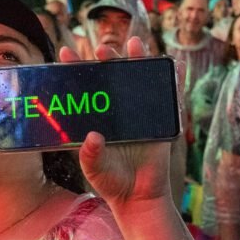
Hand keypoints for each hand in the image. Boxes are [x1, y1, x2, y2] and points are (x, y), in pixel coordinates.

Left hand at [59, 37, 174, 207]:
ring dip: (138, 60)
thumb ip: (90, 155)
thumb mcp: (94, 170)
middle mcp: (116, 110)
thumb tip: (93, 137)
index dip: (74, 69)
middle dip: (106, 60)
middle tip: (100, 50)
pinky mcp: (160, 121)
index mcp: (96, 117)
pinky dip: (173, 80)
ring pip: (138, 80)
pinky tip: (174, 64)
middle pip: (111, 77)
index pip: (83, 87)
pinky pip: (167, 97)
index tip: (65, 53)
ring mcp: (138, 113)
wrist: (138, 196)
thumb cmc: (112, 182)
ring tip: (135, 43)